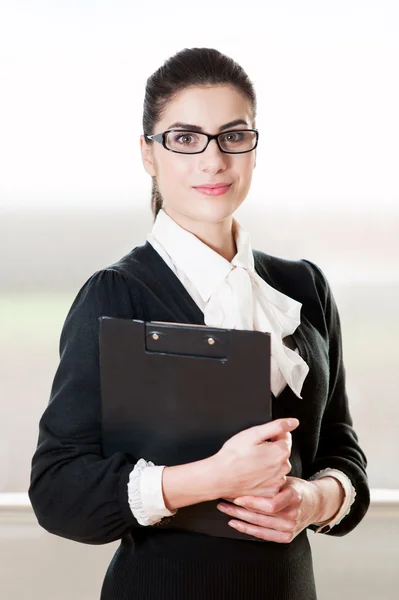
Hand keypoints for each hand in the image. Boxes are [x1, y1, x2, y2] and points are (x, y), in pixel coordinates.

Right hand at [213, 418, 299, 499]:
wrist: (220, 477)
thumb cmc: (233, 455)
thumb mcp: (253, 433)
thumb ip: (277, 426)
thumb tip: (294, 422)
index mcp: (281, 452)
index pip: (285, 437)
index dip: (271, 436)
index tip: (259, 441)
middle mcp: (283, 469)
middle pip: (282, 453)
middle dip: (271, 450)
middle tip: (252, 452)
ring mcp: (277, 483)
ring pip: (277, 467)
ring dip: (269, 464)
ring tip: (251, 464)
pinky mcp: (270, 494)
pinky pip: (273, 481)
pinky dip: (265, 478)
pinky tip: (253, 475)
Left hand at [217, 476, 331, 542]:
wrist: (314, 504)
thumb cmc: (295, 488)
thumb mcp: (287, 479)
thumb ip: (272, 479)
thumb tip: (247, 470)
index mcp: (294, 497)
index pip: (270, 504)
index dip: (251, 502)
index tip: (236, 496)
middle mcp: (293, 515)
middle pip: (261, 515)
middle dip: (238, 507)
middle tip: (223, 499)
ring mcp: (290, 528)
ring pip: (259, 525)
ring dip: (238, 517)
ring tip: (224, 508)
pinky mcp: (286, 537)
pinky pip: (263, 535)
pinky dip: (247, 529)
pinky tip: (235, 523)